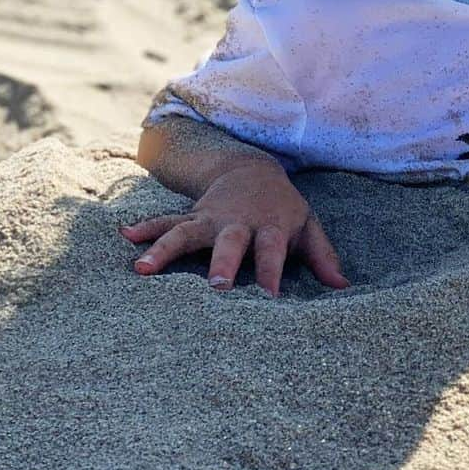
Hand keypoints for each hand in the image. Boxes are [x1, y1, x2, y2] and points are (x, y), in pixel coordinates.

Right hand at [119, 160, 348, 296]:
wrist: (253, 168)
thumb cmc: (283, 209)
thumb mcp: (307, 226)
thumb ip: (322, 256)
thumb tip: (343, 289)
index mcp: (270, 227)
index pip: (272, 253)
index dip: (271, 275)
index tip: (269, 301)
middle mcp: (237, 223)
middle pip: (229, 242)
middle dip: (222, 263)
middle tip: (215, 286)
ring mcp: (210, 218)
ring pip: (186, 232)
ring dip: (166, 249)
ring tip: (143, 268)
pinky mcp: (191, 216)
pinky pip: (165, 221)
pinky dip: (145, 228)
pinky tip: (125, 236)